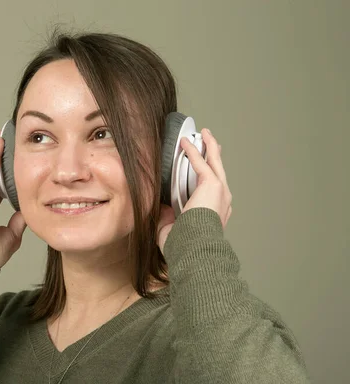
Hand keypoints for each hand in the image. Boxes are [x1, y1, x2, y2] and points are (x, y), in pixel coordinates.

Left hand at [157, 128, 232, 253]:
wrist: (194, 249)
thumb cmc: (185, 247)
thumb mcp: (172, 231)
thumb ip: (167, 219)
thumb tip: (162, 207)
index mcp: (215, 214)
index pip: (213, 191)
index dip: (208, 177)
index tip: (203, 170)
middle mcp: (222, 202)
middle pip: (219, 172)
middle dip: (214, 156)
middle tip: (211, 143)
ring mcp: (221, 192)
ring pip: (215, 163)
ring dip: (209, 147)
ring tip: (204, 134)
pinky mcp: (213, 185)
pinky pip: (202, 163)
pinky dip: (194, 150)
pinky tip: (186, 141)